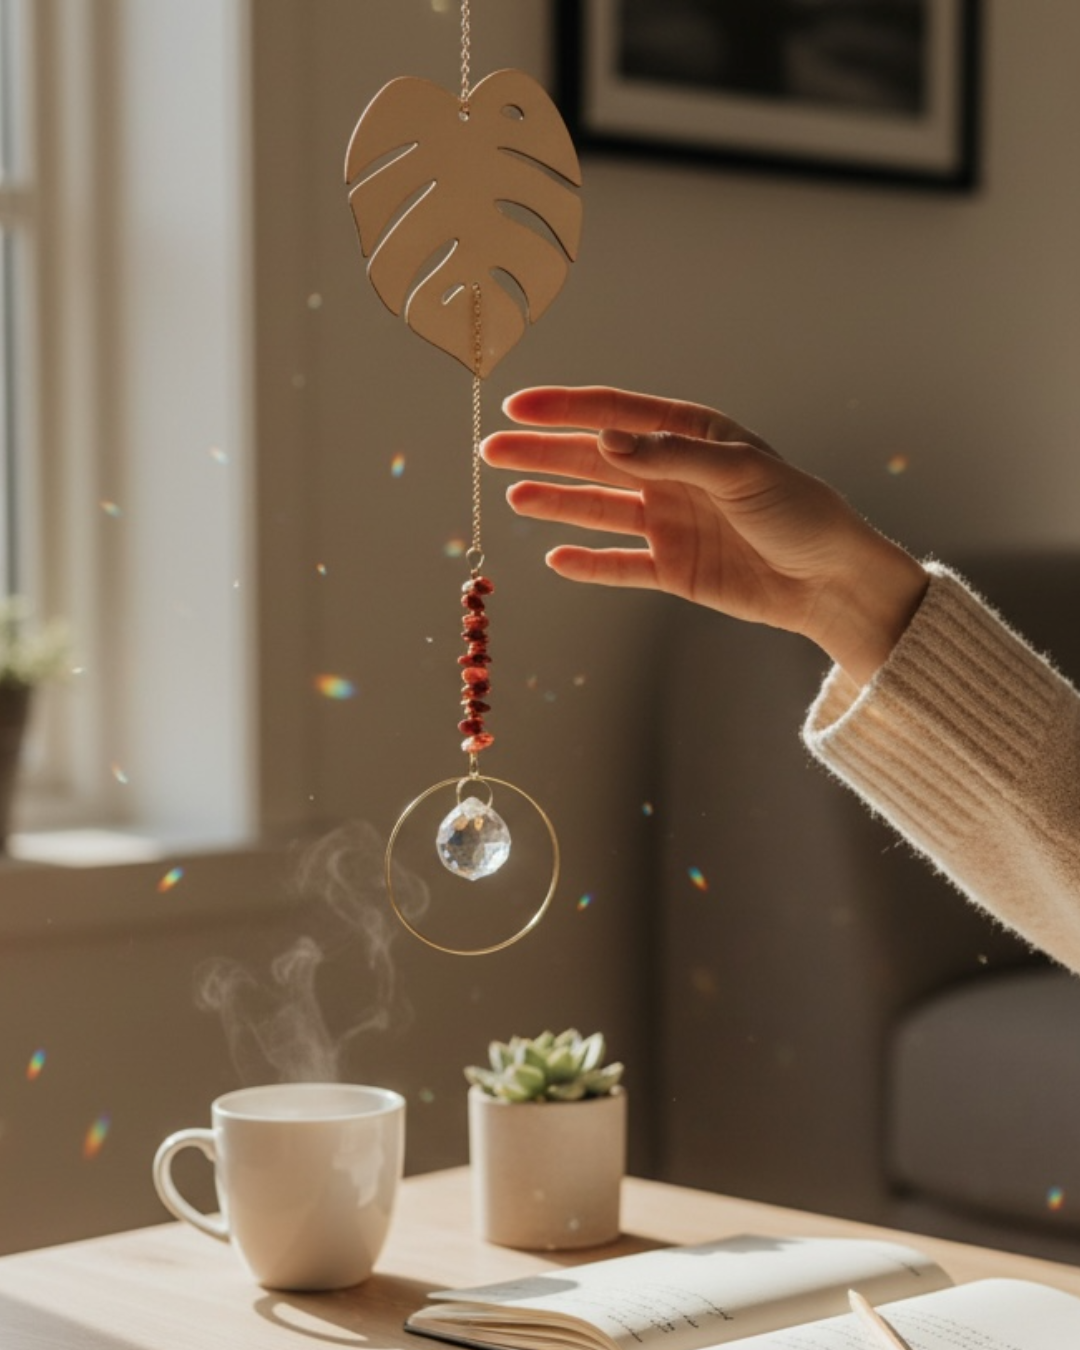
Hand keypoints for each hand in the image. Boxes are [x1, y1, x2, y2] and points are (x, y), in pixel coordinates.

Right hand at [482, 385, 927, 684]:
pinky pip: (620, 565)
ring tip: (513, 496)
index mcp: (692, 437)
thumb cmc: (800, 512)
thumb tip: (603, 439)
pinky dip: (589, 562)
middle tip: (492, 451)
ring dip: (557, 501)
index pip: (617, 415)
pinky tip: (555, 556)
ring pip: (599, 509)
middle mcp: (674, 475)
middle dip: (544, 454)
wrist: (832, 582)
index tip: (517, 407)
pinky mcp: (674, 569)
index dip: (565, 409)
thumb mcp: (740, 472)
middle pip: (595, 459)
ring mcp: (671, 522)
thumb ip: (670, 456)